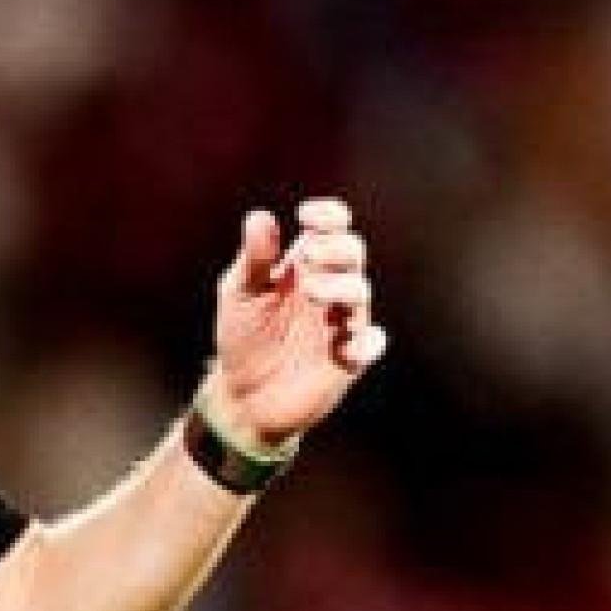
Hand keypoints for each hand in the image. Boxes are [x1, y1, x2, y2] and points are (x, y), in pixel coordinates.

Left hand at [210, 197, 386, 445]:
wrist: (242, 395)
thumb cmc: (242, 336)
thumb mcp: (240, 294)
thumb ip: (254, 259)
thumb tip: (259, 216)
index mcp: (305, 264)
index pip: (331, 228)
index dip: (328, 216)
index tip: (305, 216)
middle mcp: (329, 288)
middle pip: (352, 253)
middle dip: (336, 249)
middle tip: (308, 257)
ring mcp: (342, 322)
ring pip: (360, 293)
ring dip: (342, 287)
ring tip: (310, 292)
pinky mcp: (348, 358)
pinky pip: (370, 345)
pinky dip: (366, 342)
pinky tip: (348, 345)